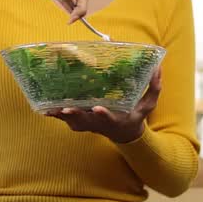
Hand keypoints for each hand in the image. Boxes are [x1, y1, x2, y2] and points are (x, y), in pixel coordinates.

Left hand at [46, 67, 161, 142]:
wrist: (123, 134)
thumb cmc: (135, 116)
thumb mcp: (148, 105)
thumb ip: (153, 88)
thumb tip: (158, 67)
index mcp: (116, 119)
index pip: (109, 117)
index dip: (103, 114)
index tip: (98, 109)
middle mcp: (100, 124)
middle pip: (85, 121)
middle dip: (75, 116)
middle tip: (65, 109)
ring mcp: (88, 125)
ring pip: (73, 122)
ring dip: (61, 116)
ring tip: (49, 109)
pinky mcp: (80, 123)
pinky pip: (66, 119)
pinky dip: (56, 114)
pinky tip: (44, 107)